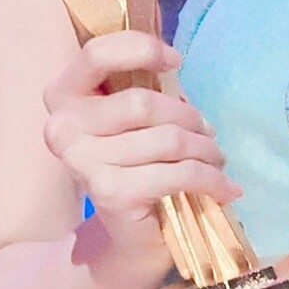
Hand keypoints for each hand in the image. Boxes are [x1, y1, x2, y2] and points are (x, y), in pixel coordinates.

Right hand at [42, 30, 240, 269]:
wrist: (126, 239)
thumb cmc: (135, 164)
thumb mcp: (134, 119)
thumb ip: (146, 89)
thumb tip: (179, 76)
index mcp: (62, 96)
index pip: (97, 54)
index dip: (141, 49)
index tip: (175, 61)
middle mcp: (62, 128)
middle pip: (143, 103)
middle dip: (189, 117)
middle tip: (208, 134)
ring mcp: (83, 162)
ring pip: (168, 139)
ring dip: (205, 150)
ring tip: (217, 159)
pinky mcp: (111, 193)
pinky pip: (178, 173)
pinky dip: (211, 180)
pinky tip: (226, 188)